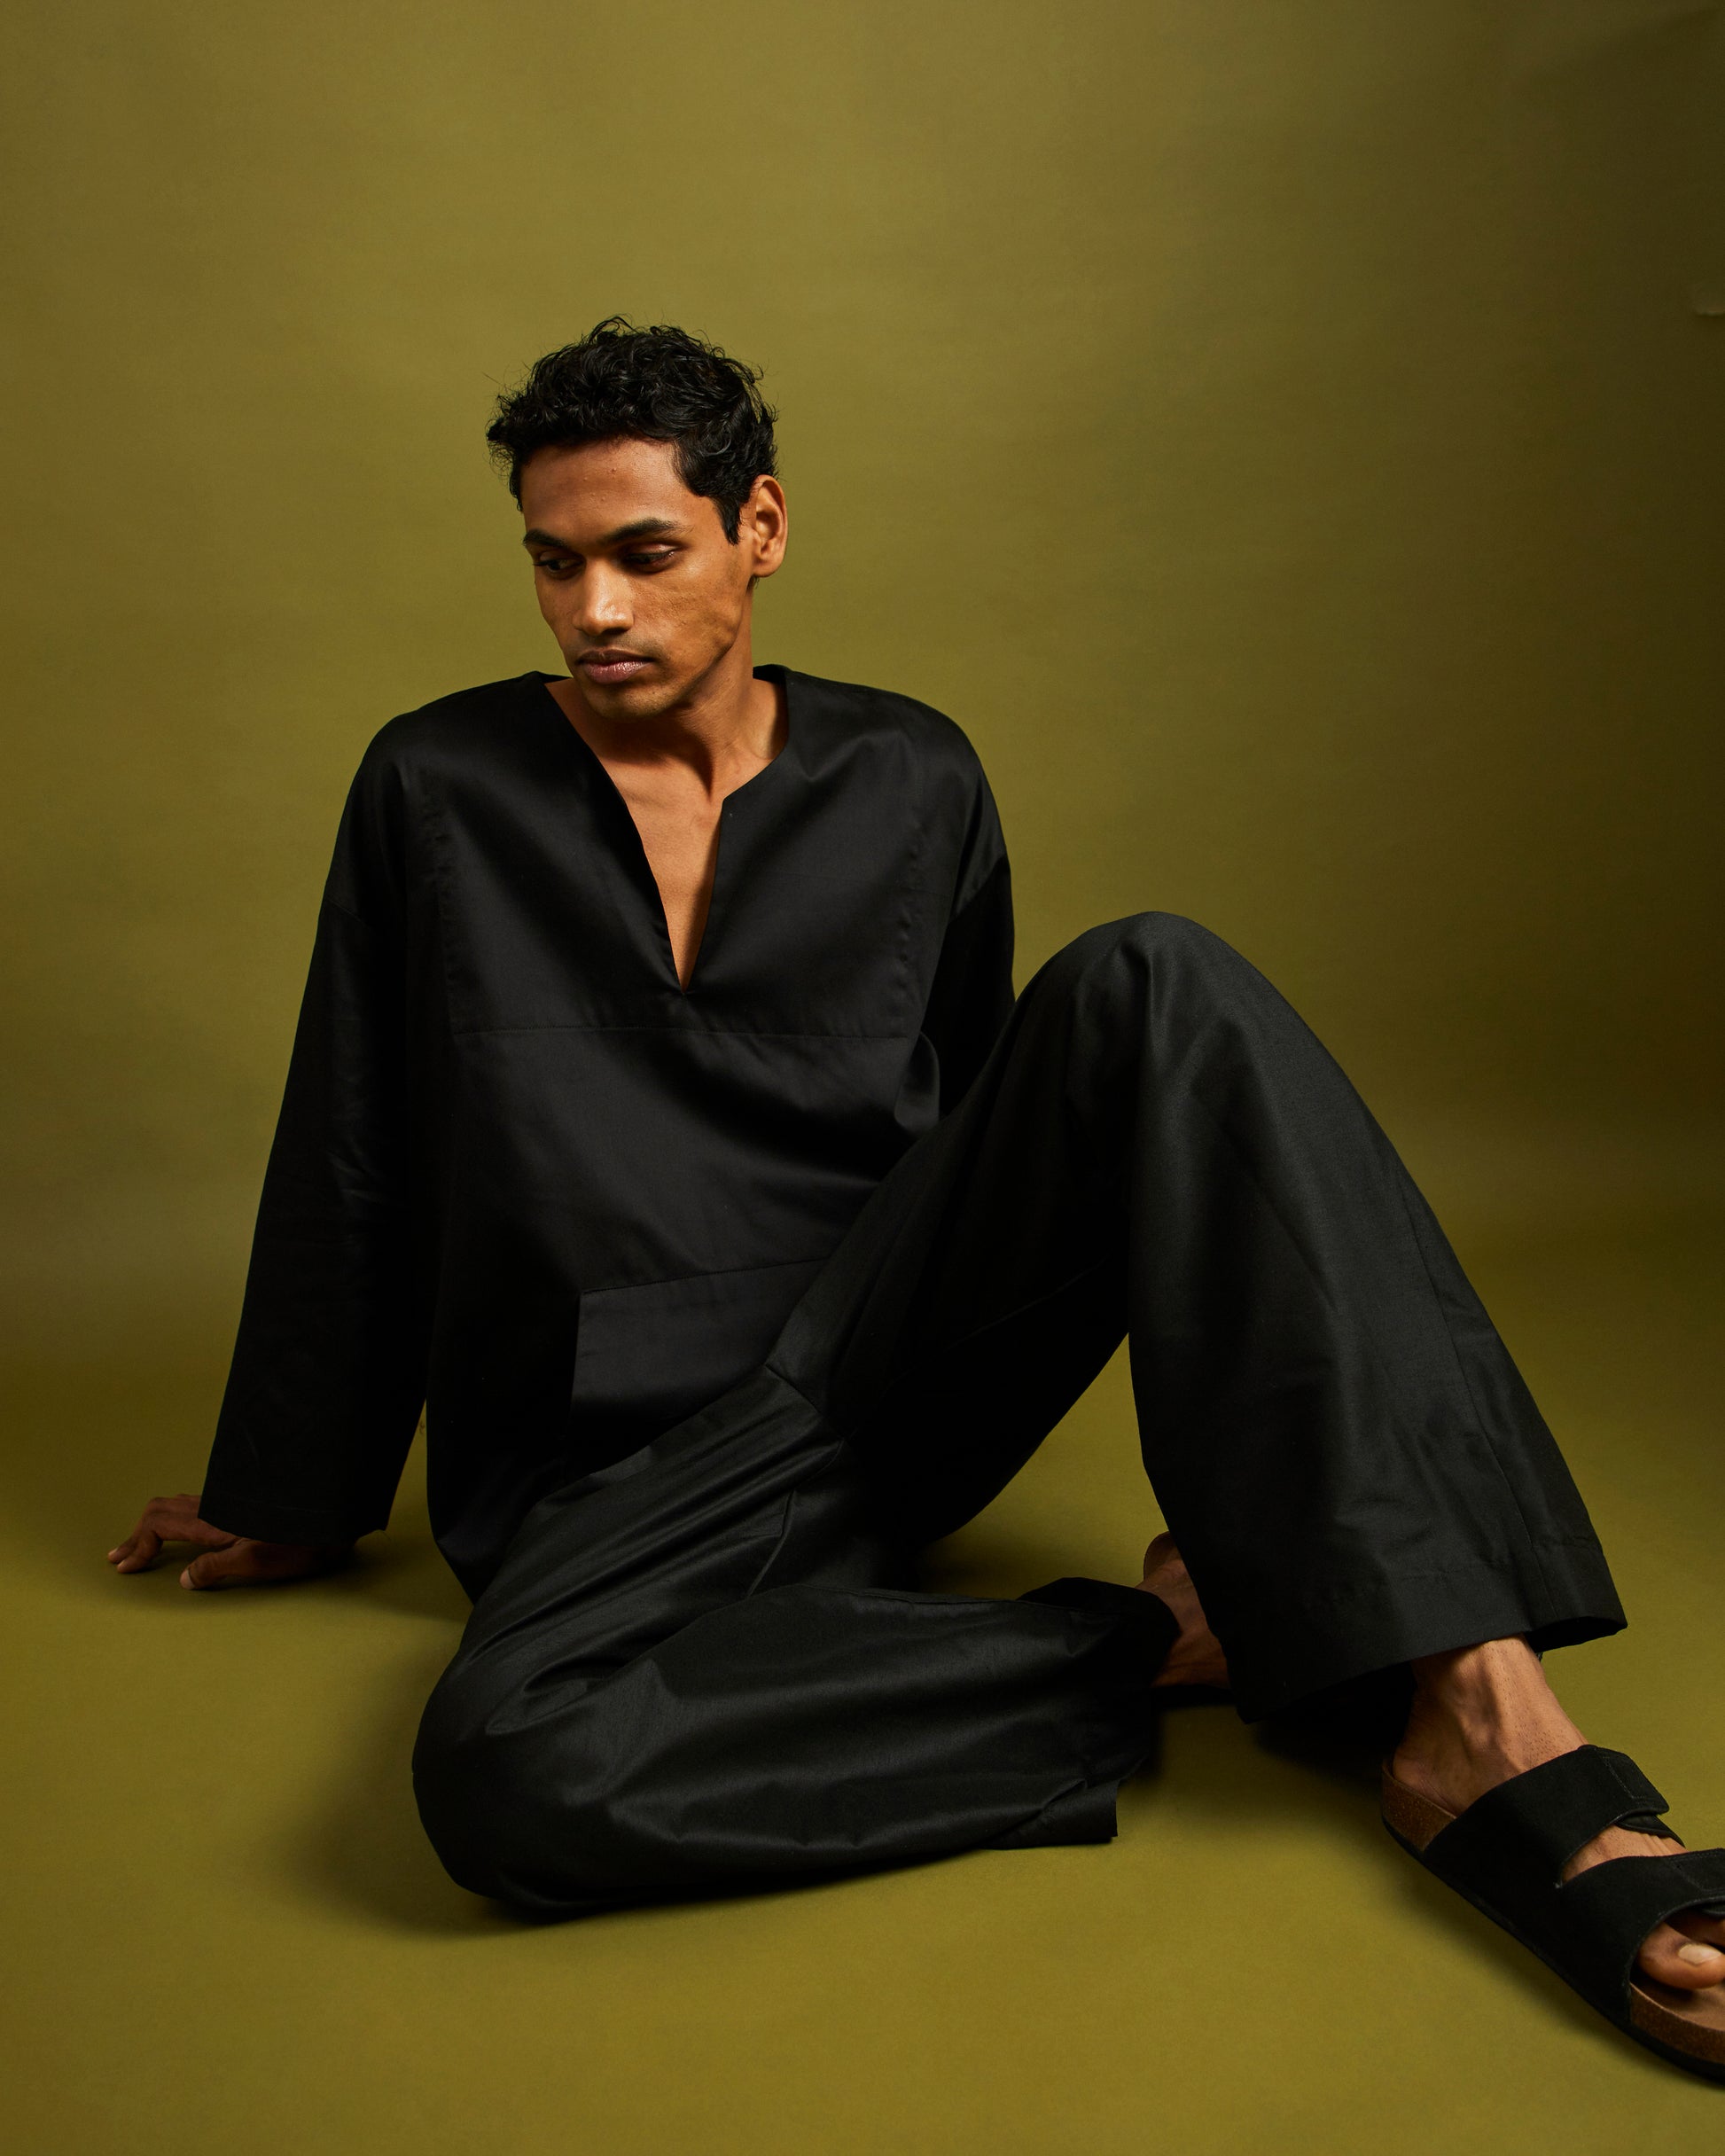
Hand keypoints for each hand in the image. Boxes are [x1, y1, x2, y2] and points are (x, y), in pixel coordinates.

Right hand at [106, 1492, 352, 1589]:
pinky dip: (174, 1519)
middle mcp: (216, 1507)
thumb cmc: (297, 1542)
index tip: (124, 1569)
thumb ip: (214, 1569)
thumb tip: (183, 1579)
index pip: (158, 1525)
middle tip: (121, 1557)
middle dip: (137, 1534)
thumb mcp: (254, 1562)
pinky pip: (195, 1506)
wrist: (330, 1515)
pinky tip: (182, 1532)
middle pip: (161, 1509)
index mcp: (212, 1521)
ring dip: (154, 1525)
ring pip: (178, 1505)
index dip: (137, 1546)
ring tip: (142, 1544)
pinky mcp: (241, 1506)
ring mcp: (229, 1504)